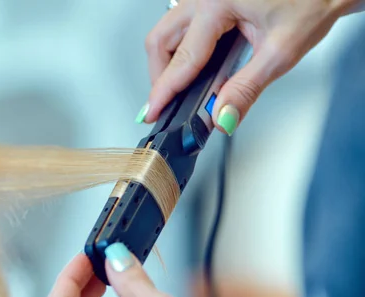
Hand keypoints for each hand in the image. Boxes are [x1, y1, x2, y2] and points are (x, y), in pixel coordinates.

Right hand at [138, 0, 357, 134]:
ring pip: (167, 31)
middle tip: (167, 102)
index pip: (183, 57)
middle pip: (161, 40)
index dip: (165, 90)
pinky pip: (182, 24)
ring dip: (168, 62)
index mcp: (218, 2)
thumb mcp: (280, 53)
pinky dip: (181, 48)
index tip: (153, 112)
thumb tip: (221, 116)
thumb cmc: (313, 1)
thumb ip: (246, 89)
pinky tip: (195, 66)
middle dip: (161, 75)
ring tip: (181, 87)